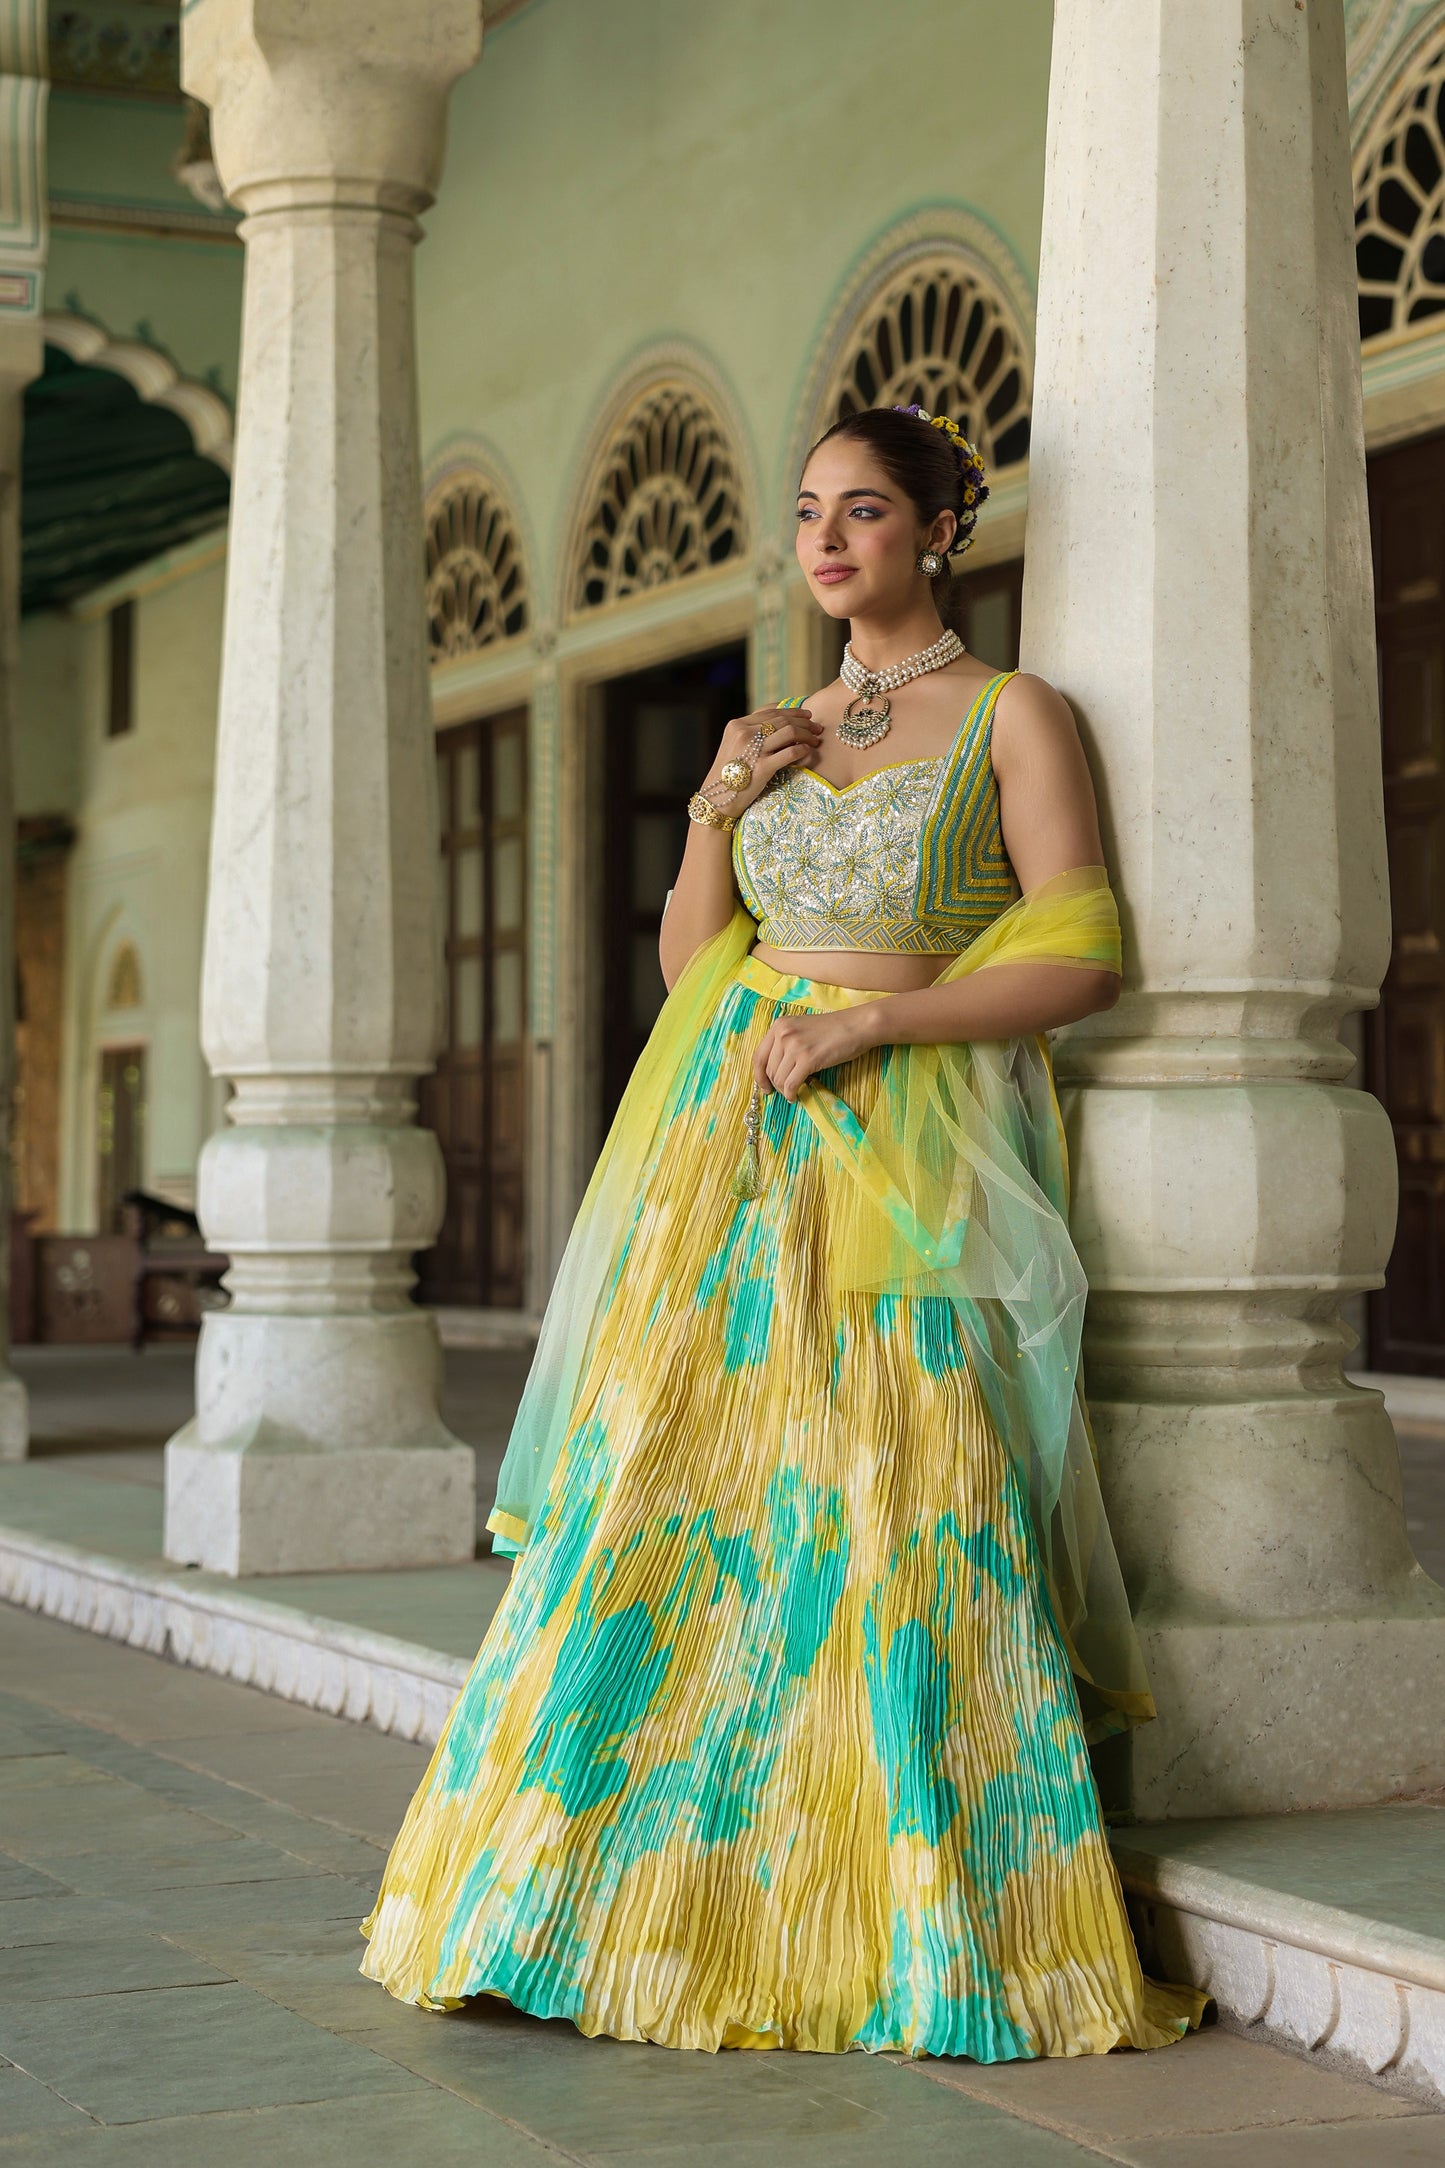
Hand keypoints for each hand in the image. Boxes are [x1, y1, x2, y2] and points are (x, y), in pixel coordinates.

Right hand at [699, 706, 822, 815]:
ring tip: (816, 740)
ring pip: (790, 732)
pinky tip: (808, 752)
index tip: (807, 715)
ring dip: (807, 734)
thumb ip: (751, 734)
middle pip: (783, 720)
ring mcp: (754, 750)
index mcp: (737, 725)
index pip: (770, 711)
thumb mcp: (734, 747)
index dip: (792, 711)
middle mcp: (745, 734)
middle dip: (805, 722)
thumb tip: (780, 724)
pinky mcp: (763, 767)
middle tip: (817, 728)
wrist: (717, 800)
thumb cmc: (728, 775)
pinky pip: (791, 752)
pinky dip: (803, 750)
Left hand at [752, 1005, 877, 1101]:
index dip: (759, 1075)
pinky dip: (791, 1094)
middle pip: (769, 1069)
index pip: (758, 1055)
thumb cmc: (833, 1029)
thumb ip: (786, 1043)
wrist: (856, 1026)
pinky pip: (791, 1084)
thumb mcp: (802, 1029)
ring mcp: (795, 1046)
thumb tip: (775, 1070)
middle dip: (775, 1084)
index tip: (764, 1086)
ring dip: (785, 1090)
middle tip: (784, 1091)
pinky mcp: (808, 1059)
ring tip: (793, 1093)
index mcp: (779, 1025)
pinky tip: (796, 1096)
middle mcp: (783, 1034)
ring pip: (779, 1079)